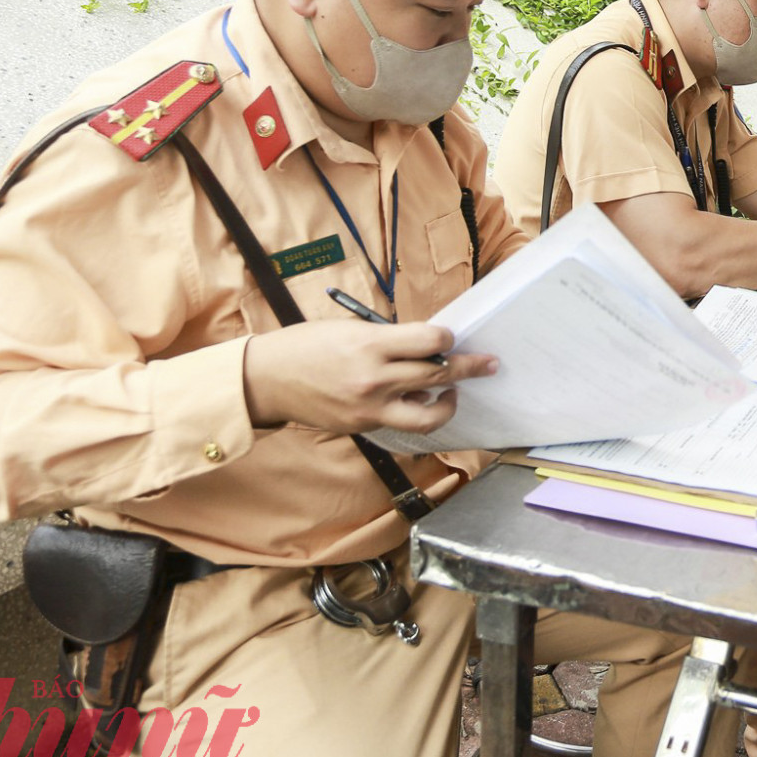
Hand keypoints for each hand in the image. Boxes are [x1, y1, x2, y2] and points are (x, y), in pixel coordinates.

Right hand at [243, 320, 496, 434]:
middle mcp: (375, 379)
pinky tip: (419, 399)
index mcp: (371, 345)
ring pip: (428, 413)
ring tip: (454, 392)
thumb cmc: (307, 345)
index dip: (447, 337)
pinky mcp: (364, 427)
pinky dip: (417, 410)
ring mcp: (370, 408)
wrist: (268, 379)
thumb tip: (426, 345)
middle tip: (489, 363)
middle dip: (469, 367)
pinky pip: (403, 422)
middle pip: (438, 374)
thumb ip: (389, 339)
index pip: (430, 341)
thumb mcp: (350, 330)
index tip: (452, 336)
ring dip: (449, 402)